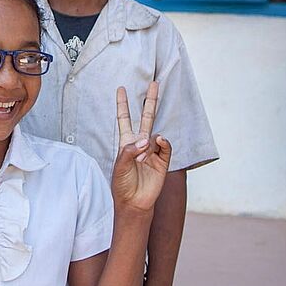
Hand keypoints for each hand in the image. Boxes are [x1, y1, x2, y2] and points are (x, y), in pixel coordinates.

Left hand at [111, 82, 171, 213]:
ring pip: (156, 134)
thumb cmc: (122, 184)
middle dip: (150, 100)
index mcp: (125, 142)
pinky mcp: (163, 160)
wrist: (134, 202)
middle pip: (146, 117)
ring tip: (142, 157)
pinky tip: (159, 141)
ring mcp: (152, 151)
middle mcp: (140, 143)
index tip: (121, 89)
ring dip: (149, 142)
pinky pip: (165, 146)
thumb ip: (130, 151)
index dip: (123, 104)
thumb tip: (147, 139)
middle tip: (154, 83)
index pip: (124, 118)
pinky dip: (163, 142)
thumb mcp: (119, 166)